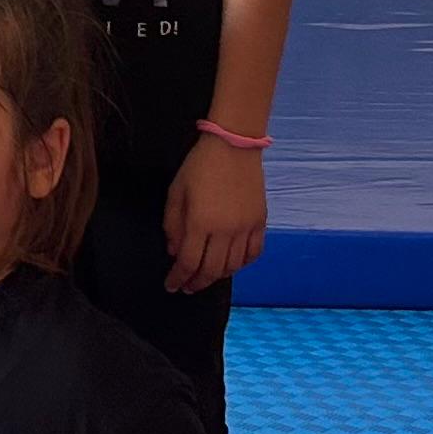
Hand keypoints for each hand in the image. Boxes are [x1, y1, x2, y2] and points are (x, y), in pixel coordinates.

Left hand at [163, 135, 268, 292]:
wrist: (234, 145)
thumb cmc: (199, 166)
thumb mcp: (176, 192)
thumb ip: (173, 225)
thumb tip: (175, 252)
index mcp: (200, 223)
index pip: (188, 263)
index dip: (178, 278)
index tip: (171, 285)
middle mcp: (225, 230)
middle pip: (211, 270)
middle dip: (197, 283)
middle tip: (187, 288)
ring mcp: (246, 227)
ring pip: (234, 266)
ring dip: (218, 276)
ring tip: (206, 276)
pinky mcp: (261, 222)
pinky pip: (254, 253)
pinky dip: (243, 264)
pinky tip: (232, 264)